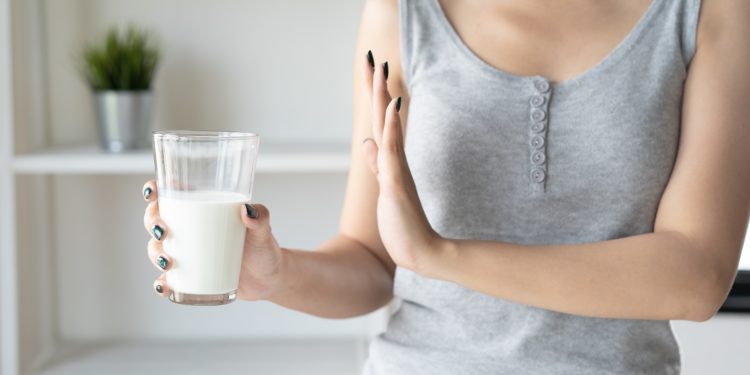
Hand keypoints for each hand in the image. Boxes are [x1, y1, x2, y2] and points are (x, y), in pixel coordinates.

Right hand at [141, 180, 285, 300]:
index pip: (172, 194)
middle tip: (164, 232)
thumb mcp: (264, 232)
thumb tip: (248, 210)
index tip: (153, 193)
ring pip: (157, 249)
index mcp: (203, 211)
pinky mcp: (189, 277)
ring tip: (168, 262)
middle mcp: (189, 230)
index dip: (155, 190)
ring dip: (155, 253)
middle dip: (152, 223)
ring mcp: (187, 254)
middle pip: (157, 219)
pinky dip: (161, 283)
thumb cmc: (264, 248)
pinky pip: (167, 279)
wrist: (269, 279)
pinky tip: (164, 285)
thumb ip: (261, 218)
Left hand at [361, 52, 443, 275]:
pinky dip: (392, 127)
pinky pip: (393, 150)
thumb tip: (368, 143)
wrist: (421, 251)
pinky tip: (392, 105)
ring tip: (380, 70)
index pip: (380, 123)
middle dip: (376, 88)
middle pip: (383, 117)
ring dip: (382, 98)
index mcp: (391, 162)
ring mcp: (398, 170)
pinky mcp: (397, 183)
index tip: (371, 73)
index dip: (375, 98)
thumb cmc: (403, 223)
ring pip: (387, 127)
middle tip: (372, 58)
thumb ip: (379, 165)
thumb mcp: (386, 188)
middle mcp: (396, 160)